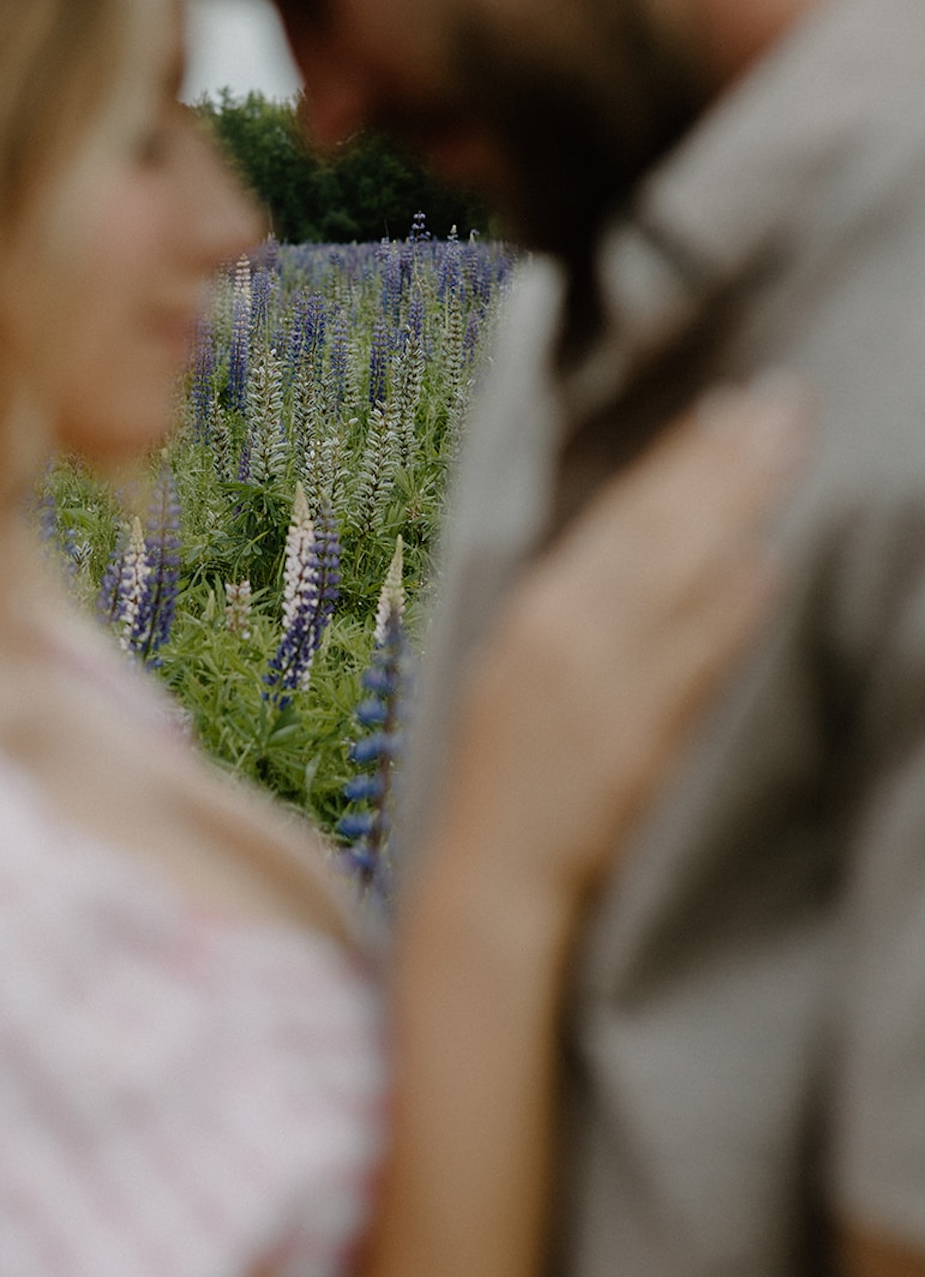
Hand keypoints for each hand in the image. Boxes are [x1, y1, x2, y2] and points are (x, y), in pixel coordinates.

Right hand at [449, 380, 811, 913]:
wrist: (490, 875)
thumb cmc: (496, 772)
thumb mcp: (510, 665)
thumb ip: (570, 605)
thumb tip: (637, 543)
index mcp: (534, 612)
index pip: (617, 515)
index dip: (676, 458)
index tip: (726, 406)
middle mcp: (568, 634)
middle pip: (659, 529)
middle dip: (724, 460)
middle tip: (782, 400)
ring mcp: (603, 684)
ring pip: (682, 577)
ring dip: (739, 507)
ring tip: (787, 450)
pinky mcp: (637, 738)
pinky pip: (690, 662)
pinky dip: (728, 612)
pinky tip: (767, 567)